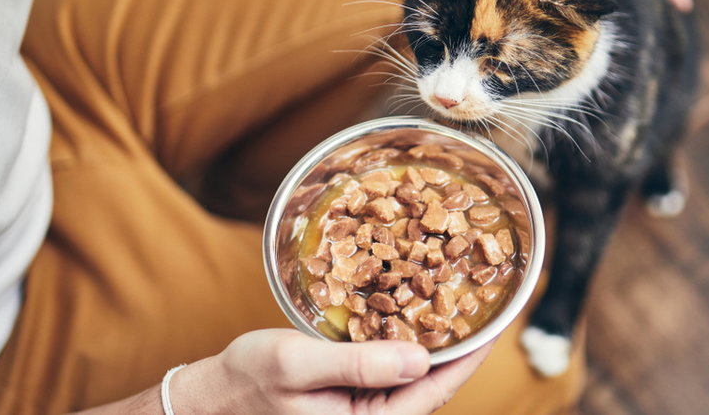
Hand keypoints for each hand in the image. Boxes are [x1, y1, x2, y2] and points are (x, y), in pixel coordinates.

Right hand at [169, 329, 494, 413]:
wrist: (213, 397)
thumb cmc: (248, 382)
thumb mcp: (297, 364)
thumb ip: (357, 364)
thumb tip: (419, 358)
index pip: (435, 391)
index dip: (469, 356)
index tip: (495, 325)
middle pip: (432, 386)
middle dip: (460, 346)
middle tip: (483, 303)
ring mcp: (364, 412)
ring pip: (415, 378)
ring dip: (436, 342)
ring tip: (458, 304)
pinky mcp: (354, 398)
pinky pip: (392, 373)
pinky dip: (408, 344)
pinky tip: (414, 316)